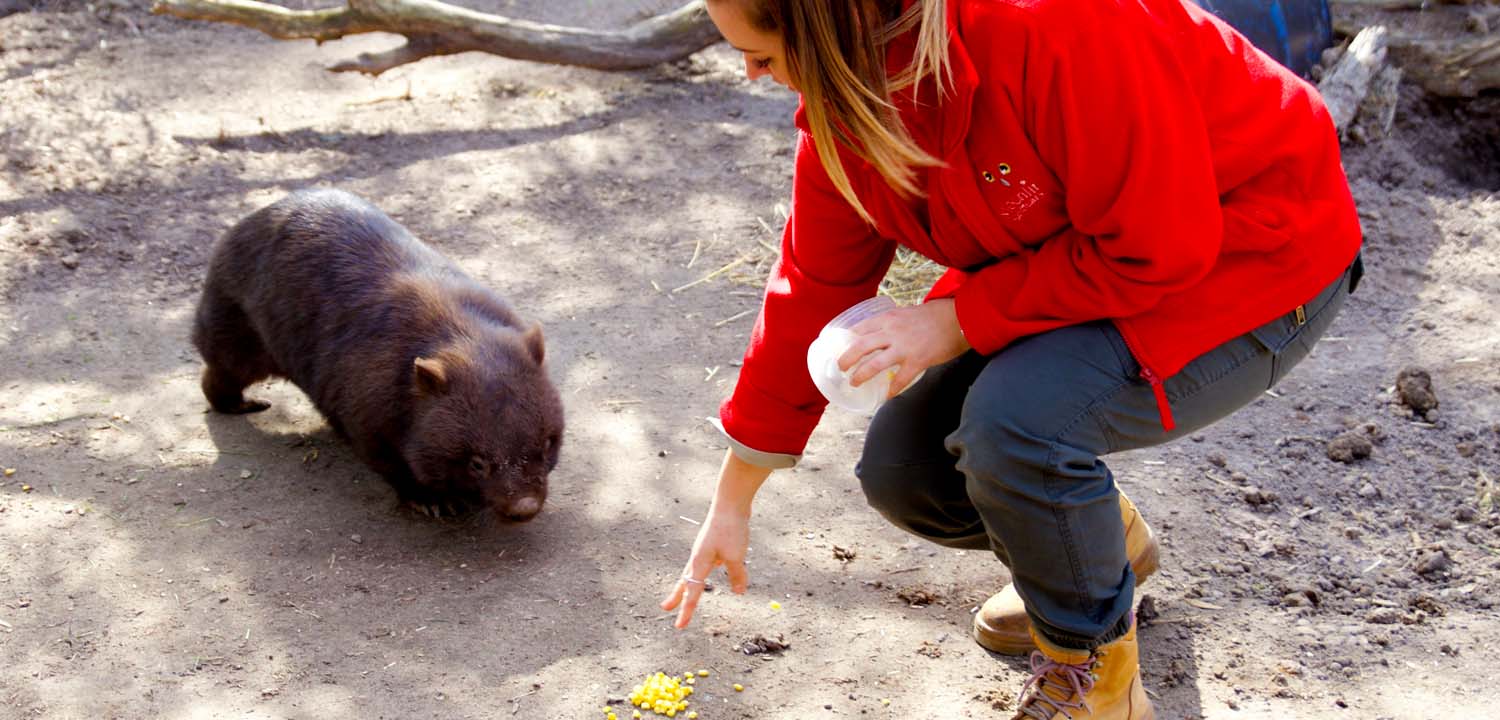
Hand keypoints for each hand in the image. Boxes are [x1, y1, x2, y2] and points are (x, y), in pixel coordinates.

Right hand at [660, 450, 768, 628]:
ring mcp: (704, 549)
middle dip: (676, 596)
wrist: (730, 502)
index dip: (687, 610)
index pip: (692, 591)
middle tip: (665, 608)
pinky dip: (703, 572)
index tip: (679, 626)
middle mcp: (698, 557)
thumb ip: (737, 575)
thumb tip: (738, 592)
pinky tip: (712, 568)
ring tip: (683, 594)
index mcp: (700, 562)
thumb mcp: (736, 555)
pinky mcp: (712, 543)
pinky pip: (706, 563)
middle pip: (684, 581)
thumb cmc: (731, 528)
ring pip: (693, 572)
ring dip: (688, 585)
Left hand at [838, 298, 969, 395]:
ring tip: (854, 382)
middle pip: (860, 347)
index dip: (848, 339)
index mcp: (889, 318)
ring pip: (874, 364)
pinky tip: (887, 396)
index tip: (841, 347)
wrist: (959, 318)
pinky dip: (892, 390)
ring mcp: (904, 348)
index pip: (860, 328)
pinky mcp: (918, 361)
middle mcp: (892, 332)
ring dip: (861, 375)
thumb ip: (894, 324)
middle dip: (846, 359)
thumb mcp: (908, 312)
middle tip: (841, 367)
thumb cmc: (936, 315)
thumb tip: (884, 334)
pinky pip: (900, 379)